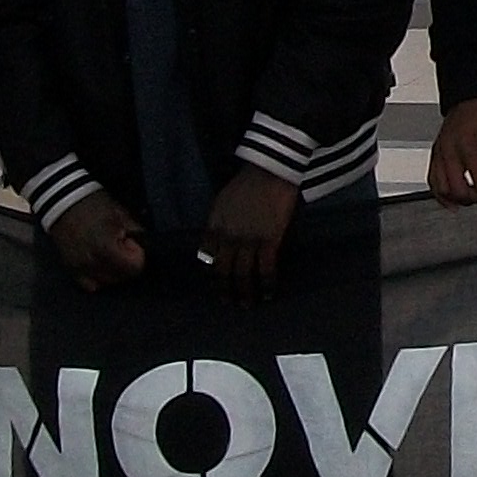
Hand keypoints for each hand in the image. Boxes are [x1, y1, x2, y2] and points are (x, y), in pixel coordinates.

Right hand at [45, 189, 146, 289]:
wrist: (63, 201)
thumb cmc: (96, 205)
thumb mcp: (122, 215)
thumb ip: (137, 234)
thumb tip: (147, 247)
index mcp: (106, 248)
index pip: (134, 267)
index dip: (137, 254)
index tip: (130, 242)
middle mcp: (91, 263)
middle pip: (121, 278)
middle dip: (126, 264)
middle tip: (120, 245)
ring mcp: (79, 268)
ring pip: (107, 283)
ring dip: (113, 272)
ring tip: (109, 252)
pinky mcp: (70, 269)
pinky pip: (90, 284)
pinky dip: (98, 277)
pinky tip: (99, 263)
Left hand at [205, 165, 300, 302]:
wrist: (269, 172)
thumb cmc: (247, 182)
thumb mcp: (222, 201)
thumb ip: (218, 222)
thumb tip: (219, 238)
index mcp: (214, 226)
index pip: (206, 256)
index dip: (210, 272)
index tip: (215, 282)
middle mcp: (227, 238)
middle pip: (223, 270)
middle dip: (224, 289)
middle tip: (228, 303)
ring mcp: (248, 241)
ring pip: (243, 274)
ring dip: (245, 293)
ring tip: (247, 305)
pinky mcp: (269, 242)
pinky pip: (266, 269)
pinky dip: (267, 285)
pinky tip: (268, 295)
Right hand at [431, 95, 476, 203]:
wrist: (473, 93)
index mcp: (467, 144)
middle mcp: (449, 150)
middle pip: (459, 190)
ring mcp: (439, 152)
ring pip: (442, 190)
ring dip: (461, 199)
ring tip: (476, 198)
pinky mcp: (436, 153)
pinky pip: (432, 181)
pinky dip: (441, 195)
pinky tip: (453, 202)